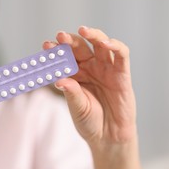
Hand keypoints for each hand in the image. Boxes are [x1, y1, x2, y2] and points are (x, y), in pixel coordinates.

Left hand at [43, 26, 136, 147]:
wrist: (108, 138)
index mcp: (76, 74)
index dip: (56, 50)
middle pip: (80, 46)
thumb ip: (71, 93)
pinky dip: (115, 45)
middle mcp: (90, 68)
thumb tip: (59, 79)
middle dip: (70, 40)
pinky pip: (121, 55)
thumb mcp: (77, 107)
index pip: (65, 57)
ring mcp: (106, 69)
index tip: (46, 46)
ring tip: (82, 30)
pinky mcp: (122, 74)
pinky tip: (105, 42)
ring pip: (100, 44)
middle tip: (60, 36)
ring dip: (92, 35)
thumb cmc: (90, 121)